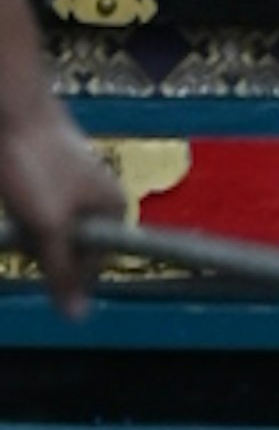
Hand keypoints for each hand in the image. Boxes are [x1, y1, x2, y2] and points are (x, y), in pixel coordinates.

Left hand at [0, 92, 118, 318]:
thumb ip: (63, 274)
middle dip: (44, 250)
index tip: (42, 252)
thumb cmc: (37, 163)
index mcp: (114, 208)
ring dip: (30, 234)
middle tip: (30, 224)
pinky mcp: (51, 186)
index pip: (94, 266)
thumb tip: (78, 317)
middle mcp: (100, 200)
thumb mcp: (49, 229)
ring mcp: (74, 192)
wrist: (12, 112)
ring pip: (49, 238)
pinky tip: (15, 203)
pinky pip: (37, 221)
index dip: (65, 271)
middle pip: (71, 253)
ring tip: (21, 206)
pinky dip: (23, 220)